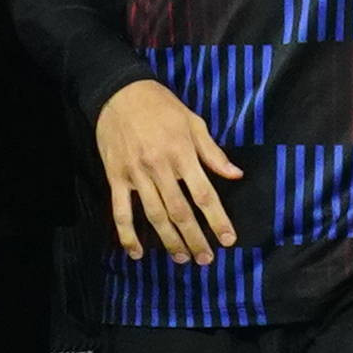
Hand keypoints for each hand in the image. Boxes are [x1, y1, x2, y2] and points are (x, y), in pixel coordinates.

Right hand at [94, 78, 242, 263]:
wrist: (119, 92)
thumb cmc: (161, 106)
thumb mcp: (193, 122)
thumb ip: (213, 153)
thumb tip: (236, 174)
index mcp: (183, 153)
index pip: (204, 194)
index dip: (217, 220)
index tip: (228, 240)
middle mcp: (160, 167)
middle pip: (180, 211)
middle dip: (195, 239)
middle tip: (206, 260)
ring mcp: (136, 174)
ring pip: (154, 215)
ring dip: (168, 241)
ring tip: (182, 259)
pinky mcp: (115, 177)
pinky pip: (120, 211)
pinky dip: (127, 235)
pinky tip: (136, 253)